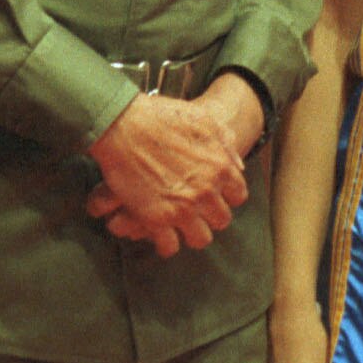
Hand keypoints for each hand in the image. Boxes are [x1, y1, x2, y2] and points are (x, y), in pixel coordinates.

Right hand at [86, 94, 247, 256]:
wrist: (123, 124)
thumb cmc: (161, 116)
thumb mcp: (204, 119)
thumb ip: (225, 143)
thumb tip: (238, 165)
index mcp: (221, 168)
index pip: (238, 195)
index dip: (226, 195)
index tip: (216, 193)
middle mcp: (206, 192)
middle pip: (221, 219)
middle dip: (211, 215)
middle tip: (197, 209)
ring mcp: (182, 209)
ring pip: (201, 238)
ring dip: (192, 232)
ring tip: (182, 225)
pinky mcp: (156, 219)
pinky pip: (169, 246)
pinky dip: (166, 244)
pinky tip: (161, 236)